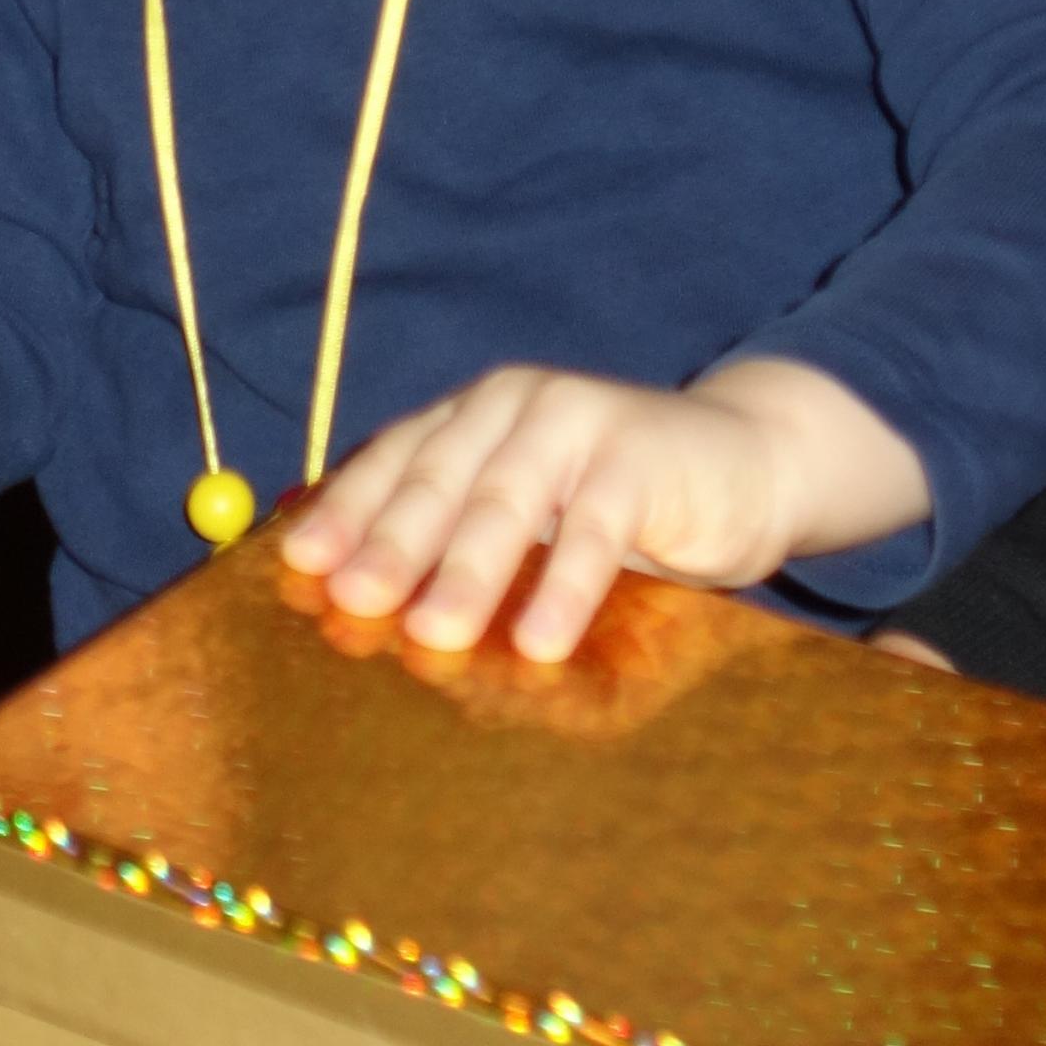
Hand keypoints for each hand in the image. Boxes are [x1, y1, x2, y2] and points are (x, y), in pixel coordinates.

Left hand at [277, 356, 929, 664]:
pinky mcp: (639, 457)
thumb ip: (456, 532)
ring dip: (467, 572)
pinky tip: (540, 639)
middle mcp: (513, 406)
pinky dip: (564, 586)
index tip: (300, 567)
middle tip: (353, 601)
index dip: (347, 511)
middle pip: (438, 480)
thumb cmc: (618, 503)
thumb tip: (351, 591)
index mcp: (473, 416)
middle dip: (391, 545)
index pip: (395, 460)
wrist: (746, 461)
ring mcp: (576, 423)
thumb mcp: (529, 510)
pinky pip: (595, 530)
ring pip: (508, 503)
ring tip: (434, 634)